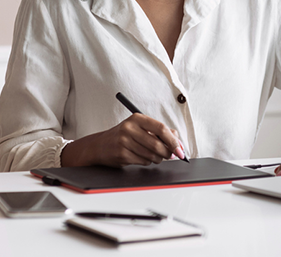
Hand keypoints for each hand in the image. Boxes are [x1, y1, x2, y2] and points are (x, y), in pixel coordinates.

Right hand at [61, 114, 183, 167]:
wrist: (99, 146)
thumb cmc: (124, 136)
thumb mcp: (140, 128)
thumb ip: (160, 132)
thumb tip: (178, 143)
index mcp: (137, 118)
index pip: (161, 128)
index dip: (173, 140)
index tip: (181, 149)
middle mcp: (129, 128)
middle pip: (157, 144)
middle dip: (168, 153)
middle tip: (172, 155)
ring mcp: (124, 141)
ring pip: (152, 154)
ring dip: (158, 158)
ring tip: (155, 156)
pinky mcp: (121, 154)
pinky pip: (143, 161)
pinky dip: (147, 162)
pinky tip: (142, 157)